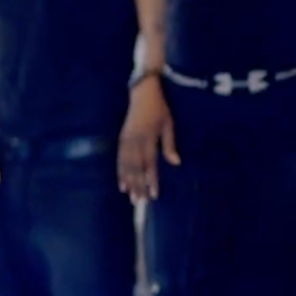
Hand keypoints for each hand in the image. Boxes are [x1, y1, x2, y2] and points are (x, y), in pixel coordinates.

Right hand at [118, 77, 177, 199]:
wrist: (142, 93)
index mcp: (148, 138)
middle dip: (138, 186)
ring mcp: (126, 140)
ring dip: (128, 182)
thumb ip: (170, 144)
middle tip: (140, 202)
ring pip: (126, 165)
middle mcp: (135, 141)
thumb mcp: (168, 124)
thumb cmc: (159, 108)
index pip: (150, 164)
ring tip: (130, 197)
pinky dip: (120, 172)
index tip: (154, 194)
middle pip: (136, 168)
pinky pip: (119, 159)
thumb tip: (175, 163)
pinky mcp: (121, 138)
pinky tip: (121, 183)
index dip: (151, 180)